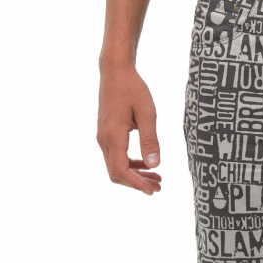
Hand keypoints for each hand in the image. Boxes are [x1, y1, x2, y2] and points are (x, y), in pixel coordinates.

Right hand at [97, 63, 161, 194]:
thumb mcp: (147, 112)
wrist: (115, 72)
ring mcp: (103, 137)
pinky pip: (116, 155)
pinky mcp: (106, 133)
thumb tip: (155, 165)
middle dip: (137, 183)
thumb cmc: (132, 89)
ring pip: (116, 165)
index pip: (120, 170)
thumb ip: (150, 139)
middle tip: (159, 187)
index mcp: (113, 136)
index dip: (136, 184)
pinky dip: (130, 163)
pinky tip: (146, 163)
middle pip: (117, 172)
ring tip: (156, 178)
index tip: (152, 190)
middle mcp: (104, 140)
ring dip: (135, 174)